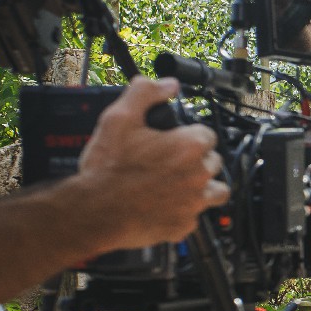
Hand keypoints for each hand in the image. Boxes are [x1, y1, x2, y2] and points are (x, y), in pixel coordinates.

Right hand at [75, 76, 230, 250]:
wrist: (94, 210)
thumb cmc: (107, 168)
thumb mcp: (119, 118)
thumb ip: (146, 93)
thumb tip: (168, 84)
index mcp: (189, 147)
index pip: (208, 135)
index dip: (191, 135)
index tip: (176, 140)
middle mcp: (198, 175)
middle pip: (213, 162)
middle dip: (197, 160)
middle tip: (173, 161)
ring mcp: (194, 203)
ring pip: (216, 191)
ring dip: (203, 186)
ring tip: (181, 184)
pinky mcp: (184, 226)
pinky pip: (194, 217)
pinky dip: (183, 211)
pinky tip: (165, 205)